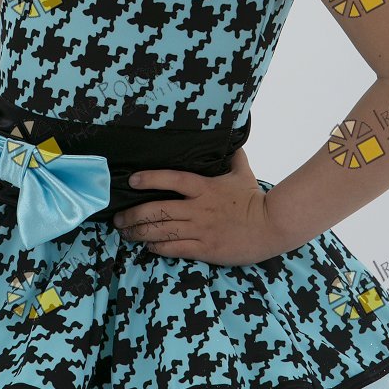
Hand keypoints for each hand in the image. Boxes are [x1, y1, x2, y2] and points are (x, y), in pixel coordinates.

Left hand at [112, 147, 287, 266]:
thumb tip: (232, 139)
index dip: (149, 178)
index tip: (131, 180)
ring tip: (125, 233)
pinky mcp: (204, 249)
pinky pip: (174, 248)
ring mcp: (200, 229)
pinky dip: (157, 247)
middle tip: (118, 218)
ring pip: (161, 231)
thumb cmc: (254, 198)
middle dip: (133, 215)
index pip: (172, 179)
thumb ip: (232, 155)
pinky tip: (147, 246)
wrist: (271, 226)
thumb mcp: (242, 171)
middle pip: (157, 210)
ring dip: (139, 233)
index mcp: (204, 187)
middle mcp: (198, 208)